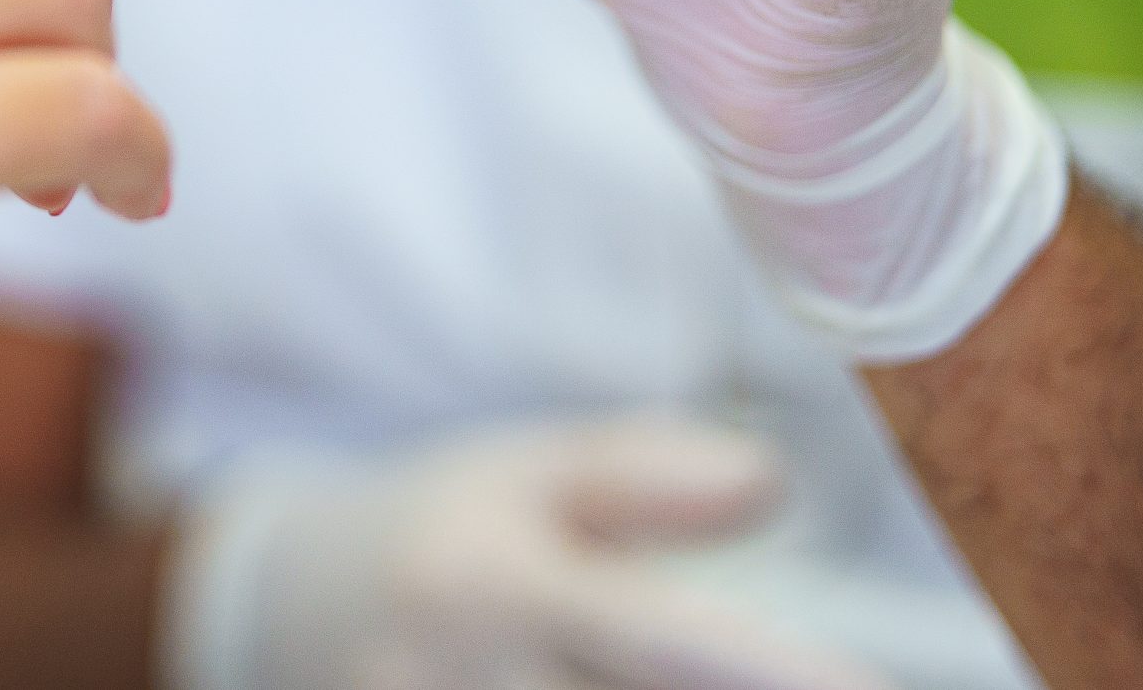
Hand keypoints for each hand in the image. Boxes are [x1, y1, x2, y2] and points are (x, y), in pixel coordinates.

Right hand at [166, 416, 893, 689]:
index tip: (868, 686)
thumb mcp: (520, 473)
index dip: (776, 676)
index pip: (655, 641)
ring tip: (728, 678)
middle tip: (830, 683)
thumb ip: (641, 476)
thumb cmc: (432, 533)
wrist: (275, 612)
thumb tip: (771, 483)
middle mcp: (461, 685)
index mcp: (490, 584)